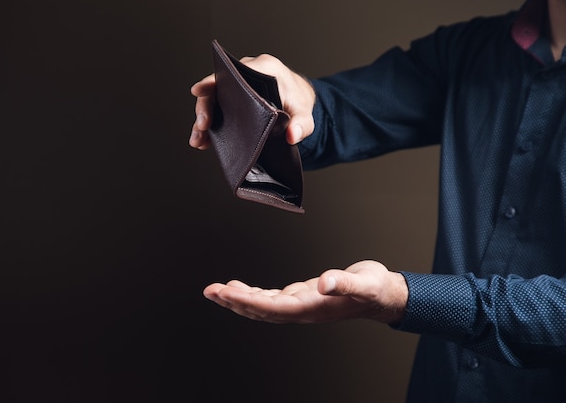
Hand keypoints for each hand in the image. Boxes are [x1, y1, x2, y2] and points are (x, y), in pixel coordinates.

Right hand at [189, 54, 316, 148]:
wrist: (298, 101)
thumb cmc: (299, 101)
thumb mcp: (305, 113)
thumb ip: (302, 124)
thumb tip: (293, 136)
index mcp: (263, 68)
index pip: (234, 72)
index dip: (212, 81)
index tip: (198, 90)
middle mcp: (246, 74)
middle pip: (218, 87)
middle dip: (206, 107)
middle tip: (202, 127)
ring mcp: (237, 87)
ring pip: (214, 100)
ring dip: (204, 119)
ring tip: (198, 140)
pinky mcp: (233, 100)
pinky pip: (218, 109)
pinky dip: (210, 125)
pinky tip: (203, 141)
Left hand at [203, 260, 408, 324]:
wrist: (383, 294)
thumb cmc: (375, 289)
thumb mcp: (364, 283)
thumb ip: (344, 283)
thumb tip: (324, 282)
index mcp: (313, 307)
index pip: (273, 308)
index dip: (247, 302)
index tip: (225, 293)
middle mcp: (303, 310)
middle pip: (261, 311)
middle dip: (234, 301)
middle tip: (210, 291)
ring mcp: (301, 305)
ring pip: (263, 306)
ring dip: (239, 299)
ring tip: (217, 291)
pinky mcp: (301, 297)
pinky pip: (271, 300)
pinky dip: (254, 295)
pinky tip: (242, 290)